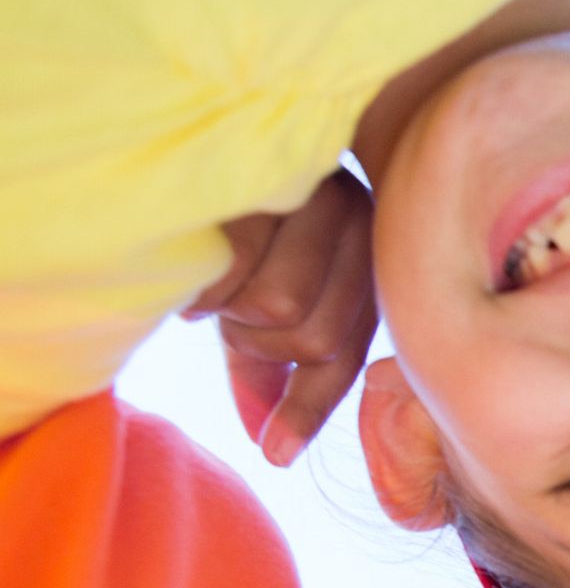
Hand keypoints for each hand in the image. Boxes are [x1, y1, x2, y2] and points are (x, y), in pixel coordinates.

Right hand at [188, 166, 376, 465]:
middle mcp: (358, 221)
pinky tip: (194, 248)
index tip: (276, 454)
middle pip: (316, 338)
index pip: (346, 352)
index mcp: (365, 254)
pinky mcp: (275, 173)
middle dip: (254, 341)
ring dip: (228, 305)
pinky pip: (240, 265)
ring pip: (281, 308)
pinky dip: (204, 276)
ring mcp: (321, 193)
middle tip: (220, 307)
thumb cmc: (219, 226)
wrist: (185, 133)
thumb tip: (274, 452)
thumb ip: (268, 370)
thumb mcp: (249, 301)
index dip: (308, 407)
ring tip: (210, 267)